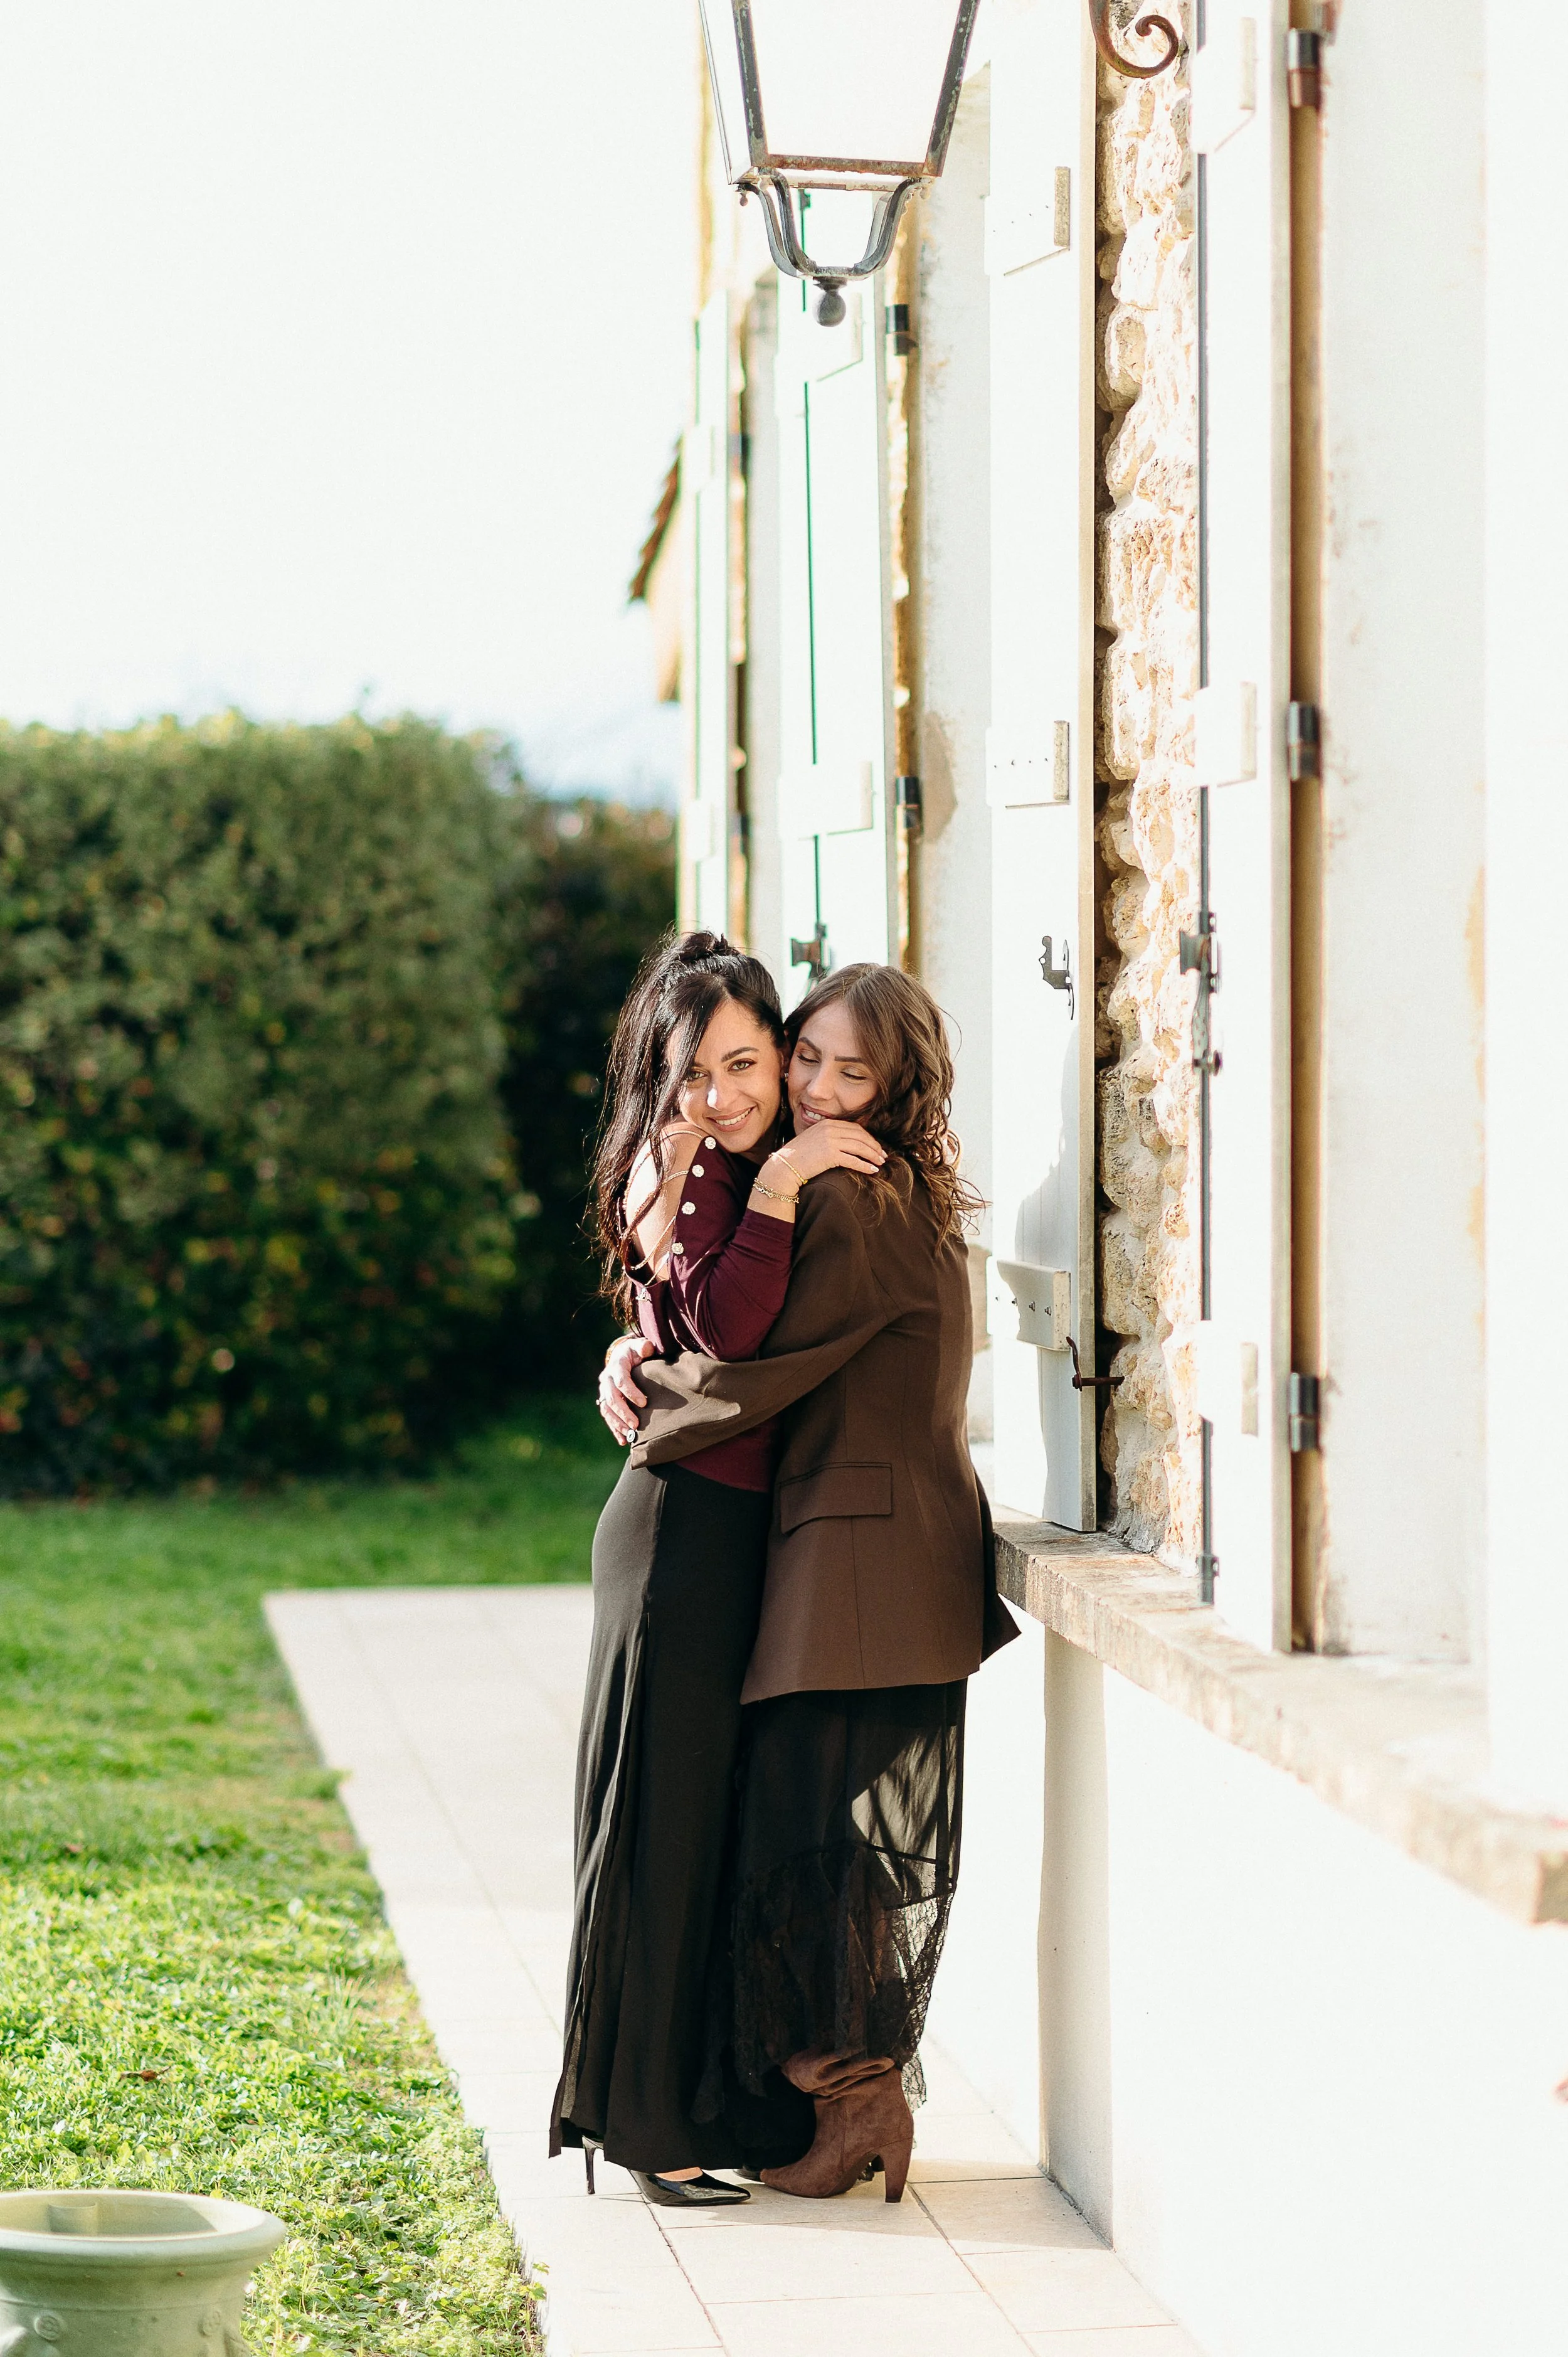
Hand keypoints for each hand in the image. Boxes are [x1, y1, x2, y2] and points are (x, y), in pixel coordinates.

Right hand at [598, 1334, 654, 1444]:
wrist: (621, 1356)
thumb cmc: (635, 1352)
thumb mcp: (639, 1345)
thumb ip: (644, 1346)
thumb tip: (647, 1347)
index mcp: (616, 1366)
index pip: (621, 1381)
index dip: (631, 1392)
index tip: (644, 1403)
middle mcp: (607, 1379)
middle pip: (612, 1398)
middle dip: (623, 1413)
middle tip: (636, 1425)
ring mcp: (604, 1391)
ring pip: (607, 1410)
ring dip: (617, 1423)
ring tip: (629, 1435)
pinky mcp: (606, 1401)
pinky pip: (607, 1416)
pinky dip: (614, 1429)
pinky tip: (623, 1440)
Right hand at [768, 1119, 885, 1187]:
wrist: (784, 1166)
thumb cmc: (798, 1156)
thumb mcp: (814, 1139)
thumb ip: (829, 1136)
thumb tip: (847, 1144)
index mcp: (827, 1123)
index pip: (854, 1128)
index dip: (868, 1137)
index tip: (875, 1146)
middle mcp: (830, 1129)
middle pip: (860, 1136)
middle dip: (874, 1146)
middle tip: (883, 1155)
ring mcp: (830, 1141)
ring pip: (859, 1147)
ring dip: (873, 1155)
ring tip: (880, 1163)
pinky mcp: (831, 1154)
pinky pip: (854, 1160)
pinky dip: (865, 1165)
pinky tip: (872, 1170)